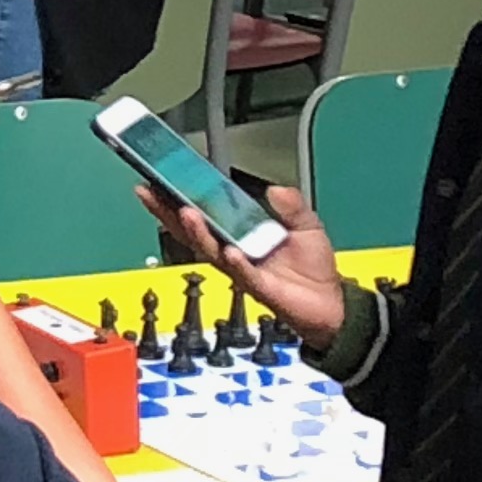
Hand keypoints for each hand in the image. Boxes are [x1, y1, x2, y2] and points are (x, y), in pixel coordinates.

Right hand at [142, 178, 349, 347]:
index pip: (205, 211)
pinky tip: (230, 250)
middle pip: (193, 230)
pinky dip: (236, 262)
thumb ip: (292, 206)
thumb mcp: (306, 226)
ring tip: (185, 212)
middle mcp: (234, 251)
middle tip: (150, 191)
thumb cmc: (314, 270)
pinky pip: (243, 273)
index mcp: (240, 233)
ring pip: (211, 250)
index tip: (164, 176)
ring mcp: (242, 270)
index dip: (183, 195)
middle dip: (168, 211)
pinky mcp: (259, 287)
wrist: (331, 305)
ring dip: (197, 232)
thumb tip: (275, 189)